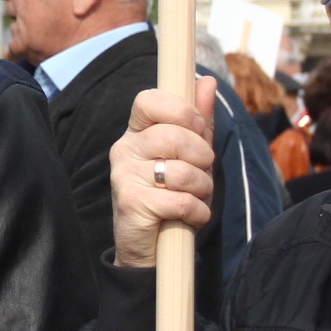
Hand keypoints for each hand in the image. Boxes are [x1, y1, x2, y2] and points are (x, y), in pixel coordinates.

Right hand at [110, 77, 218, 269]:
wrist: (150, 249)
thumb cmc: (171, 195)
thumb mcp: (190, 156)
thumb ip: (198, 120)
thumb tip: (207, 81)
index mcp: (136, 133)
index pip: (148, 100)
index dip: (180, 110)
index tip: (197, 127)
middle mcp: (124, 150)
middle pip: (173, 136)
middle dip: (202, 157)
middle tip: (203, 173)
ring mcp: (124, 176)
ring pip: (181, 171)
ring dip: (203, 189)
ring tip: (196, 198)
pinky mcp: (131, 203)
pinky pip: (180, 200)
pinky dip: (197, 212)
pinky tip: (189, 216)